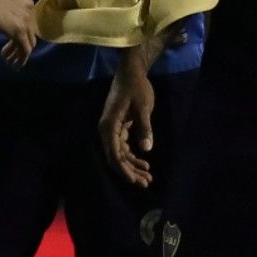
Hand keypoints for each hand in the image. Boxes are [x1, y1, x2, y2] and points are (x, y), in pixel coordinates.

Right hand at [0, 0, 35, 66]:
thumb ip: (5, 6)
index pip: (26, 20)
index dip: (18, 31)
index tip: (7, 38)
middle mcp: (30, 9)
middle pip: (30, 32)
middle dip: (20, 44)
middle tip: (8, 52)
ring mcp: (26, 20)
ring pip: (29, 42)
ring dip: (19, 54)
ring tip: (10, 62)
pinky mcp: (19, 31)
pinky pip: (25, 49)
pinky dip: (20, 59)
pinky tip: (14, 65)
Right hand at [99, 65, 156, 187]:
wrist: (130, 73)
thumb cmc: (136, 88)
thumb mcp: (143, 107)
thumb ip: (144, 128)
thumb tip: (147, 150)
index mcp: (109, 125)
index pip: (114, 152)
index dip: (123, 168)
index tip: (134, 180)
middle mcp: (107, 129)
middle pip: (116, 156)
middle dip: (130, 171)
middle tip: (146, 183)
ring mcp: (112, 129)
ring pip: (120, 153)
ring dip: (132, 166)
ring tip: (148, 177)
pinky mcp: (119, 128)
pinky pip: (123, 147)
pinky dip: (133, 156)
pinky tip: (145, 164)